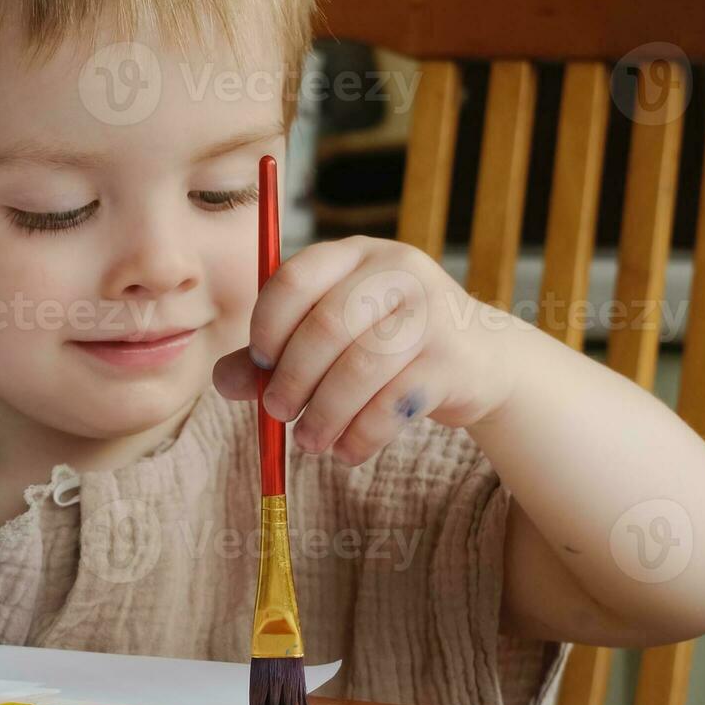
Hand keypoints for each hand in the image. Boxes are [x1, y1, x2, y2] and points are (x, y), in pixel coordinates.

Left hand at [213, 235, 519, 465]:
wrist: (480, 358)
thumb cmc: (387, 345)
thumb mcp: (331, 337)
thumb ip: (273, 355)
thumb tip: (224, 381)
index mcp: (353, 254)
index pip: (294, 278)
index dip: (267, 327)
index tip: (261, 366)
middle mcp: (395, 270)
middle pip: (326, 326)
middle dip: (292, 380)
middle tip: (278, 414)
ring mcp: (430, 311)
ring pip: (360, 369)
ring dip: (325, 417)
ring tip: (310, 442)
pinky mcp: (452, 358)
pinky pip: (393, 405)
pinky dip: (361, 436)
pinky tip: (348, 451)